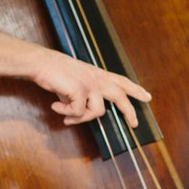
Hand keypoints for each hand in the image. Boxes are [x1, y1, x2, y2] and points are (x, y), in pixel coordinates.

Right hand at [14, 43, 153, 128]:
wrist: (41, 63)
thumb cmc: (55, 73)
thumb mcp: (73, 84)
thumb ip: (82, 97)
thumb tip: (78, 114)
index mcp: (97, 74)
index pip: (121, 81)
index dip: (135, 89)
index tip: (147, 97)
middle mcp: (97, 78)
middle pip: (120, 96)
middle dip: (129, 112)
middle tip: (134, 124)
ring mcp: (90, 84)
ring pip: (97, 112)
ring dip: (80, 118)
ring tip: (66, 116)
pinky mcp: (81, 91)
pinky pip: (78, 113)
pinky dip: (66, 113)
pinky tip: (55, 107)